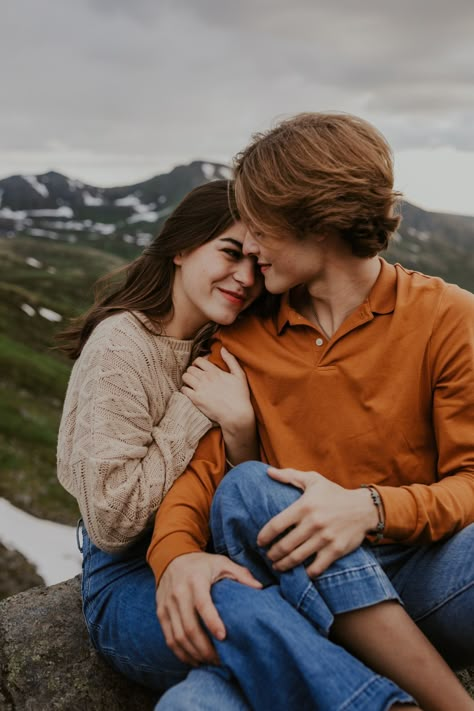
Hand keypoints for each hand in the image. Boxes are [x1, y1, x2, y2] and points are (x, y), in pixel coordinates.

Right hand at [156, 552, 261, 666]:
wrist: (171, 557)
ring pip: (178, 637)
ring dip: (193, 654)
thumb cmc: (202, 564)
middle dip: (204, 648)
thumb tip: (259, 588)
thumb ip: (241, 574)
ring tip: (209, 662)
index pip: (202, 604)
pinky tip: (194, 660)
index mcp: (195, 580)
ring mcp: (167, 604)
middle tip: (220, 659)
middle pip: (189, 627)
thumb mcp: (222, 563)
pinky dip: (181, 653)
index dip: (212, 622)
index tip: (223, 637)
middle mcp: (178, 593)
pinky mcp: (161, 613)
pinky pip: (169, 639)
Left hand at [182, 348, 253, 432]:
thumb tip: (223, 348)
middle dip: (192, 370)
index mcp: (215, 371)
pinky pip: (184, 390)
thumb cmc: (240, 396)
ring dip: (187, 379)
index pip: (198, 360)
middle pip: (190, 368)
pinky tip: (191, 392)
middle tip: (196, 376)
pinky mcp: (196, 399)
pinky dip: (186, 389)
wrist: (236, 415)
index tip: (200, 368)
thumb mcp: (239, 375)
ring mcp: (200, 389)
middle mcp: (205, 378)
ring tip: (192, 383)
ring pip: (185, 377)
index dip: (198, 363)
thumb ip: (231, 360)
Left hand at [257, 467, 377, 576]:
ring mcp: (325, 538)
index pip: (276, 525)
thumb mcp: (313, 480)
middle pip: (284, 545)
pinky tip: (300, 572)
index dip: (264, 536)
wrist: (364, 508)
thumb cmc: (334, 493)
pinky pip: (316, 568)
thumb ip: (289, 476)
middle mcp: (313, 523)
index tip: (259, 542)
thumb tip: (268, 472)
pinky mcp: (336, 550)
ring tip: (277, 566)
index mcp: (304, 506)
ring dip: (284, 565)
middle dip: (272, 554)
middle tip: (268, 557)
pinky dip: (306, 573)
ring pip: (297, 558)